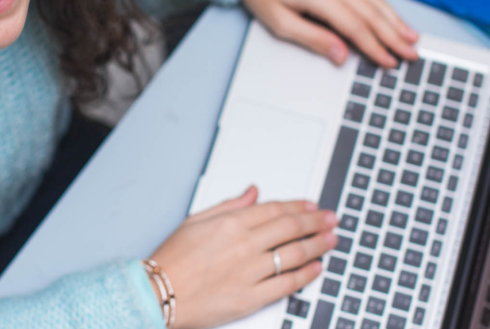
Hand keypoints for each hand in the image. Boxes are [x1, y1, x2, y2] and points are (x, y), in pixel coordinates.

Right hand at [149, 186, 337, 328]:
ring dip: (318, 245)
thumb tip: (252, 192)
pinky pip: (287, 284)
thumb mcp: (196, 221)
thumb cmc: (171, 259)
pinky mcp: (250, 297)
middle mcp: (244, 245)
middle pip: (291, 228)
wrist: (157, 293)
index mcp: (231, 223)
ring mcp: (249, 272)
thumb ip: (229, 205)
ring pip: (294, 253)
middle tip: (332, 220)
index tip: (313, 206)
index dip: (299, 206)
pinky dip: (306, 275)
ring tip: (331, 240)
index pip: (276, 209)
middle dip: (316, 222)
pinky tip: (316, 268)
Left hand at [221, 0, 418, 67]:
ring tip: (411, 37)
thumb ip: (313, 39)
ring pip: (373, 0)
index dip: (375, 47)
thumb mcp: (280, 22)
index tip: (390, 62)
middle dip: (394, 36)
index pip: (356, 27)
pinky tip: (391, 15)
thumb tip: (342, 55)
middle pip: (372, 14)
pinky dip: (382, 6)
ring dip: (394, 19)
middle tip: (412, 54)